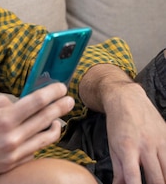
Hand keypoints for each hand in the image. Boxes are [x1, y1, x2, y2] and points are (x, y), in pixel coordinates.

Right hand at [0, 82, 73, 182]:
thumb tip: (16, 102)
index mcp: (2, 120)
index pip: (35, 103)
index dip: (50, 93)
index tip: (59, 87)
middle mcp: (11, 138)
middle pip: (44, 119)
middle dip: (59, 107)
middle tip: (69, 99)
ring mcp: (13, 154)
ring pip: (44, 138)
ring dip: (55, 126)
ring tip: (60, 119)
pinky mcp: (11, 165)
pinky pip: (33, 150)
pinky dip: (40, 140)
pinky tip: (42, 134)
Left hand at [80, 63, 165, 183]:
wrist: (126, 99)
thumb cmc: (117, 124)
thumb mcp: (113, 145)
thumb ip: (118, 169)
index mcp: (127, 148)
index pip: (133, 176)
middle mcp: (145, 146)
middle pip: (157, 178)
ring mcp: (159, 142)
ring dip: (165, 180)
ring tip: (161, 182)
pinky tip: (165, 172)